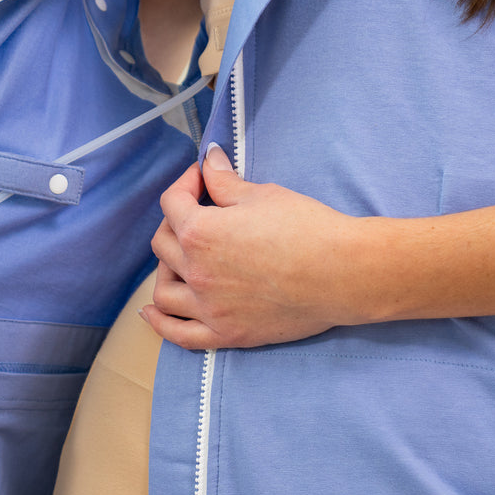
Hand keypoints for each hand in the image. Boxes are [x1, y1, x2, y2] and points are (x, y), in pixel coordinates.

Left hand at [142, 144, 364, 349]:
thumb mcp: (262, 195)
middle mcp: (196, 272)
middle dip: (174, 223)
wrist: (342, 274)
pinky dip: (160, 323)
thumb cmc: (307, 229)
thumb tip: (209, 160)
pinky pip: (178, 334)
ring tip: (179, 261)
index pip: (172, 202)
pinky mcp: (226, 334)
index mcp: (200, 232)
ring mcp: (208, 308)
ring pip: (163, 292)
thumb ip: (225, 181)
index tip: (202, 178)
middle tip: (196, 214)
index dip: (186, 183)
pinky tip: (152, 312)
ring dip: (165, 271)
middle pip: (162, 245)